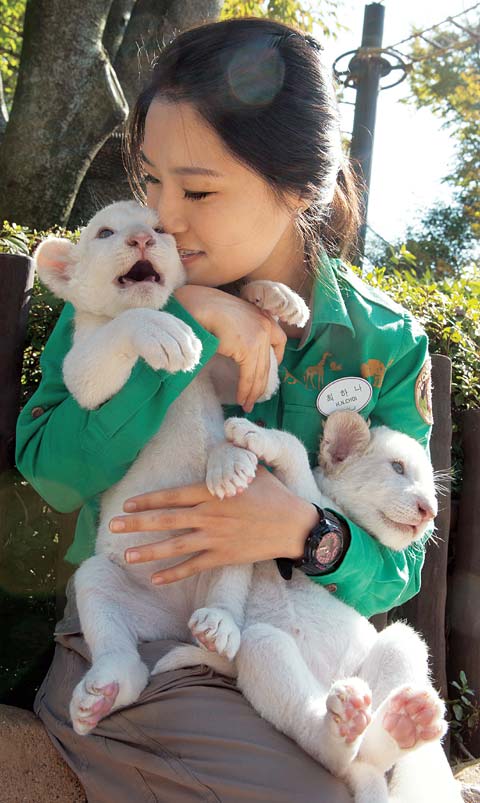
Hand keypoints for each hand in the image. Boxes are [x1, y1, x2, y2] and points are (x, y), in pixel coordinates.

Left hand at [109, 467, 317, 583]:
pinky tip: (155, 579)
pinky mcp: (223, 556)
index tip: (127, 503)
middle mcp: (208, 515)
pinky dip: (173, 574)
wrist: (294, 525)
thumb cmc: (274, 494)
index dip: (147, 500)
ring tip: (127, 556)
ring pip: (174, 546)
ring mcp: (214, 538)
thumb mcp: (251, 470)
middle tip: (113, 526)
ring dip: (148, 551)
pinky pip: (193, 566)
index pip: (171, 496)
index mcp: (211, 493)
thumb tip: (222, 443)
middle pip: (165, 521)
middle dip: (136, 524)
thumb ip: (230, 463)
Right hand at [175, 285, 286, 411]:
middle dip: (261, 383)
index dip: (276, 358)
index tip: (267, 370)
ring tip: (247, 404)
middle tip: (255, 398)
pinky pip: (249, 376)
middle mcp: (266, 325)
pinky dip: (245, 390)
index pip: (279, 340)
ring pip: (259, 373)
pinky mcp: (249, 349)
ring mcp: (259, 337)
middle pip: (268, 363)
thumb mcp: (232, 315)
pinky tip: (241, 399)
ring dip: (253, 392)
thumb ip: (242, 328)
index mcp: (263, 315)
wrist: (196, 305)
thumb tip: (239, 347)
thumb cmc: (206, 307)